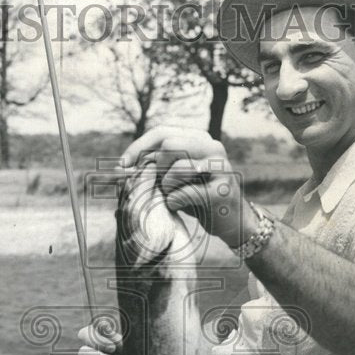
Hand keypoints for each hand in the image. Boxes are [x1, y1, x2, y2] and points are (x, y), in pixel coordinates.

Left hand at [121, 126, 257, 247]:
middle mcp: (212, 147)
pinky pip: (184, 193)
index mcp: (199, 139)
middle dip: (157, 168)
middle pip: (169, 144)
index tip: (123, 165)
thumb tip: (121, 168)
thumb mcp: (175, 179)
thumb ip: (155, 168)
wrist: (233, 222)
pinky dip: (175, 202)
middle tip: (161, 185)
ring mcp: (220, 167)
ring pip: (177, 168)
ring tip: (174, 196)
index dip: (139, 146)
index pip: (162, 131)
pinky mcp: (222, 190)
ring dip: (167, 187)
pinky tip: (180, 206)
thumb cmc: (198, 199)